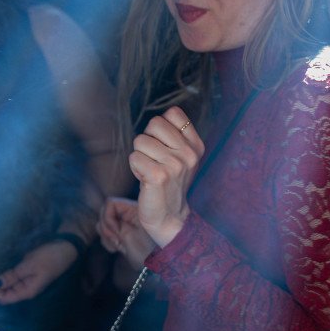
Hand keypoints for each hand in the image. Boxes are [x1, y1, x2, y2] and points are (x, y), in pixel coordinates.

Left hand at [0, 240, 79, 304]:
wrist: (65, 248)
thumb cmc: (49, 257)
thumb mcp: (29, 265)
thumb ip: (12, 276)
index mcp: (27, 291)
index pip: (4, 299)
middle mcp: (26, 289)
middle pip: (5, 293)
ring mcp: (27, 281)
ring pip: (8, 284)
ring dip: (1, 278)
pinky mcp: (27, 273)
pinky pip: (13, 277)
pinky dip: (7, 273)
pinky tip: (2, 266)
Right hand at [96, 197, 155, 270]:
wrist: (156, 266)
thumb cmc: (146, 251)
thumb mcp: (128, 236)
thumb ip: (112, 223)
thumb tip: (103, 216)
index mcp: (133, 209)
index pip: (110, 203)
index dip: (109, 218)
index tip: (118, 231)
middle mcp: (128, 213)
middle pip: (104, 213)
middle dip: (107, 228)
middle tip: (119, 240)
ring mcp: (124, 223)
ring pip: (103, 224)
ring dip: (107, 237)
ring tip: (120, 246)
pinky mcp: (121, 233)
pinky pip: (105, 233)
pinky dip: (108, 242)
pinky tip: (118, 249)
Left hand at [128, 107, 203, 248]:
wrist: (170, 217)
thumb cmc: (170, 184)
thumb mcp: (181, 157)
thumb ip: (174, 136)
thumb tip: (156, 120)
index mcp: (196, 145)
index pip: (174, 113)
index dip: (161, 127)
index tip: (163, 146)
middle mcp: (188, 154)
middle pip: (154, 123)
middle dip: (147, 140)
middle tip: (154, 161)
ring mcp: (175, 165)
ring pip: (140, 140)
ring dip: (140, 156)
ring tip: (150, 171)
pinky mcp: (158, 176)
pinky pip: (134, 157)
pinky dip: (135, 168)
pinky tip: (145, 179)